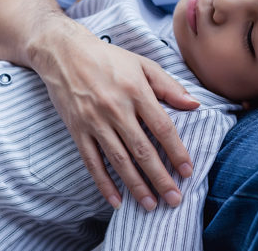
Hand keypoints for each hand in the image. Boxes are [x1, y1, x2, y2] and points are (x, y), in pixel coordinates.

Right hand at [32, 25, 199, 210]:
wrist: (62, 52)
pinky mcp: (77, 130)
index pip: (162, 128)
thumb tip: (194, 105)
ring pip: (119, 161)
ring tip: (151, 205)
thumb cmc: (107, 57)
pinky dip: (104, 183)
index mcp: (136, 91)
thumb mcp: (142, 63)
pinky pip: (92, 162)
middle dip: (160, 178)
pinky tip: (116, 201)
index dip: (177, 152)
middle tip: (174, 200)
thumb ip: (169, 86)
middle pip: (142, 150)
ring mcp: (94, 121)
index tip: (187, 172)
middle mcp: (116, 109)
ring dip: (136, 186)